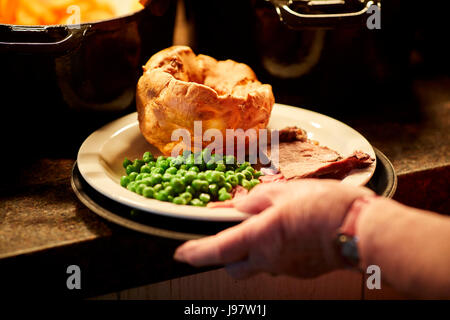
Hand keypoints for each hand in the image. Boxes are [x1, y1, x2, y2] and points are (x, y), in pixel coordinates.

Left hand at [174, 179, 373, 278]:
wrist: (361, 230)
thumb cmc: (326, 207)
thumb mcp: (285, 192)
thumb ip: (256, 200)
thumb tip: (238, 205)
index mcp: (261, 236)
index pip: (217, 250)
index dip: (195, 253)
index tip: (181, 253)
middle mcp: (269, 259)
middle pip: (233, 267)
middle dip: (224, 254)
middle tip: (229, 234)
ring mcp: (286, 268)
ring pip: (256, 265)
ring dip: (252, 250)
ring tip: (265, 227)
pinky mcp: (301, 271)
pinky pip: (278, 263)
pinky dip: (274, 250)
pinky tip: (288, 234)